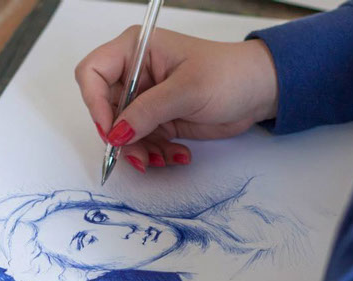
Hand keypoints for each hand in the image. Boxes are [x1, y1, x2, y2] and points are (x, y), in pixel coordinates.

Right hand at [75, 27, 277, 171]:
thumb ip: (148, 111)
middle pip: (106, 109)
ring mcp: (147, 99)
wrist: (259, 91)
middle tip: (138, 155)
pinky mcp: (159, 120)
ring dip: (139, 151)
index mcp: (136, 50)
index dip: (95, 103)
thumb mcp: (187, 90)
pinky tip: (179, 155)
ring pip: (124, 132)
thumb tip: (116, 134)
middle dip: (120, 136)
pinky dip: (156, 154)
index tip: (110, 131)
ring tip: (163, 159)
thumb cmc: (229, 74)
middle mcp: (136, 74)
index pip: (93, 72)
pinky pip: (144, 142)